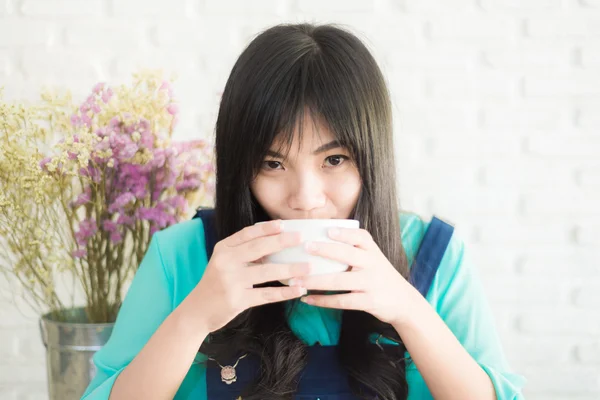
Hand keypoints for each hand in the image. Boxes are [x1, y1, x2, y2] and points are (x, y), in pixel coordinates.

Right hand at [191, 220, 310, 332]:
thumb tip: (274, 241)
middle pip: (259, 248)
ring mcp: (231, 281)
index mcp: (223, 249)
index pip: (247, 233)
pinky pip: (267, 294)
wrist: (197, 311)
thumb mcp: (223, 262)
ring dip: (291, 269)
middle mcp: (226, 262)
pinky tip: (299, 289)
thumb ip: (242, 252)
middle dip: (282, 242)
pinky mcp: (238, 300)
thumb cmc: (215, 283)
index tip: (284, 224)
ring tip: (309, 267)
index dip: (267, 228)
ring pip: (267, 272)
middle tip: (302, 239)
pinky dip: (285, 292)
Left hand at [295, 227, 416, 325]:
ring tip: (295, 279)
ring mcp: (370, 283)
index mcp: (372, 250)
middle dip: (325, 250)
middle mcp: (372, 264)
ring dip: (314, 280)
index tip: (327, 230)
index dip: (344, 233)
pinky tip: (307, 299)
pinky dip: (322, 300)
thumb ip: (354, 248)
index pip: (359, 237)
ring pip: (339, 281)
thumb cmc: (379, 275)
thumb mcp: (373, 258)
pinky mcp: (368, 301)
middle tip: (305, 247)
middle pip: (347, 255)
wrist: (403, 301)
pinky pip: (341, 301)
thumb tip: (321, 235)